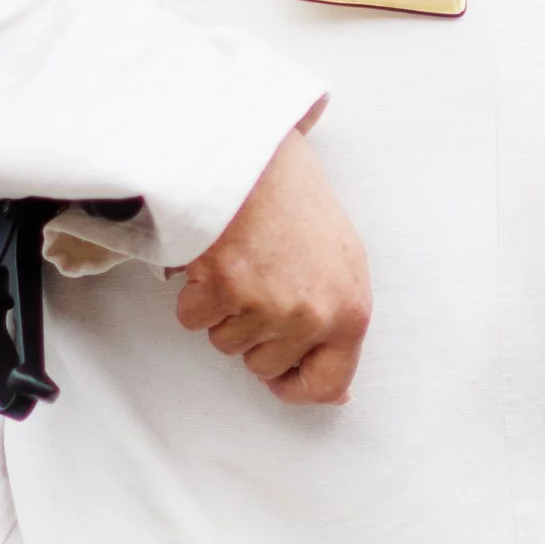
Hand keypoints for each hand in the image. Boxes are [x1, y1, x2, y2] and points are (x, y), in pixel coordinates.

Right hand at [171, 130, 370, 403]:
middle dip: (254, 334)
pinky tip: (213, 257)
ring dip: (223, 311)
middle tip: (259, 282)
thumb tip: (337, 390)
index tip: (280, 378)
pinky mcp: (221, 288)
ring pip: (225, 344)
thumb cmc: (296, 199)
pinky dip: (194, 293)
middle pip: (264, 366)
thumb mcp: (341, 262)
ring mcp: (266, 305)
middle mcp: (311, 315)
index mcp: (350, 310)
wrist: (253, 153)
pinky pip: (194, 319)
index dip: (296, 387)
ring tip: (240, 262)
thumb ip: (337, 324)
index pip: (328, 385)